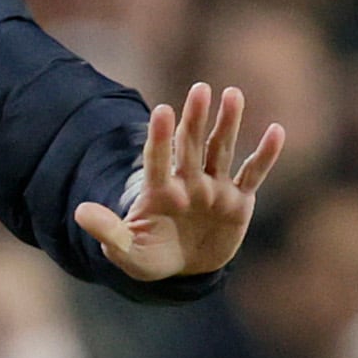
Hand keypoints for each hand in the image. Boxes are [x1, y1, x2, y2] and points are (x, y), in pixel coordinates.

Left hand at [74, 83, 284, 283]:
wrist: (183, 268)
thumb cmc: (151, 256)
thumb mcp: (127, 251)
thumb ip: (109, 232)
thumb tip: (79, 212)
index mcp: (160, 191)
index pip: (157, 159)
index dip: (160, 138)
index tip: (163, 112)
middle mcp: (187, 183)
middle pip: (191, 146)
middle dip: (196, 119)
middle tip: (200, 89)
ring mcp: (214, 189)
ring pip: (220, 151)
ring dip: (228, 124)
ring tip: (233, 94)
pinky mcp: (238, 202)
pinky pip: (253, 175)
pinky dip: (265, 155)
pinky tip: (277, 131)